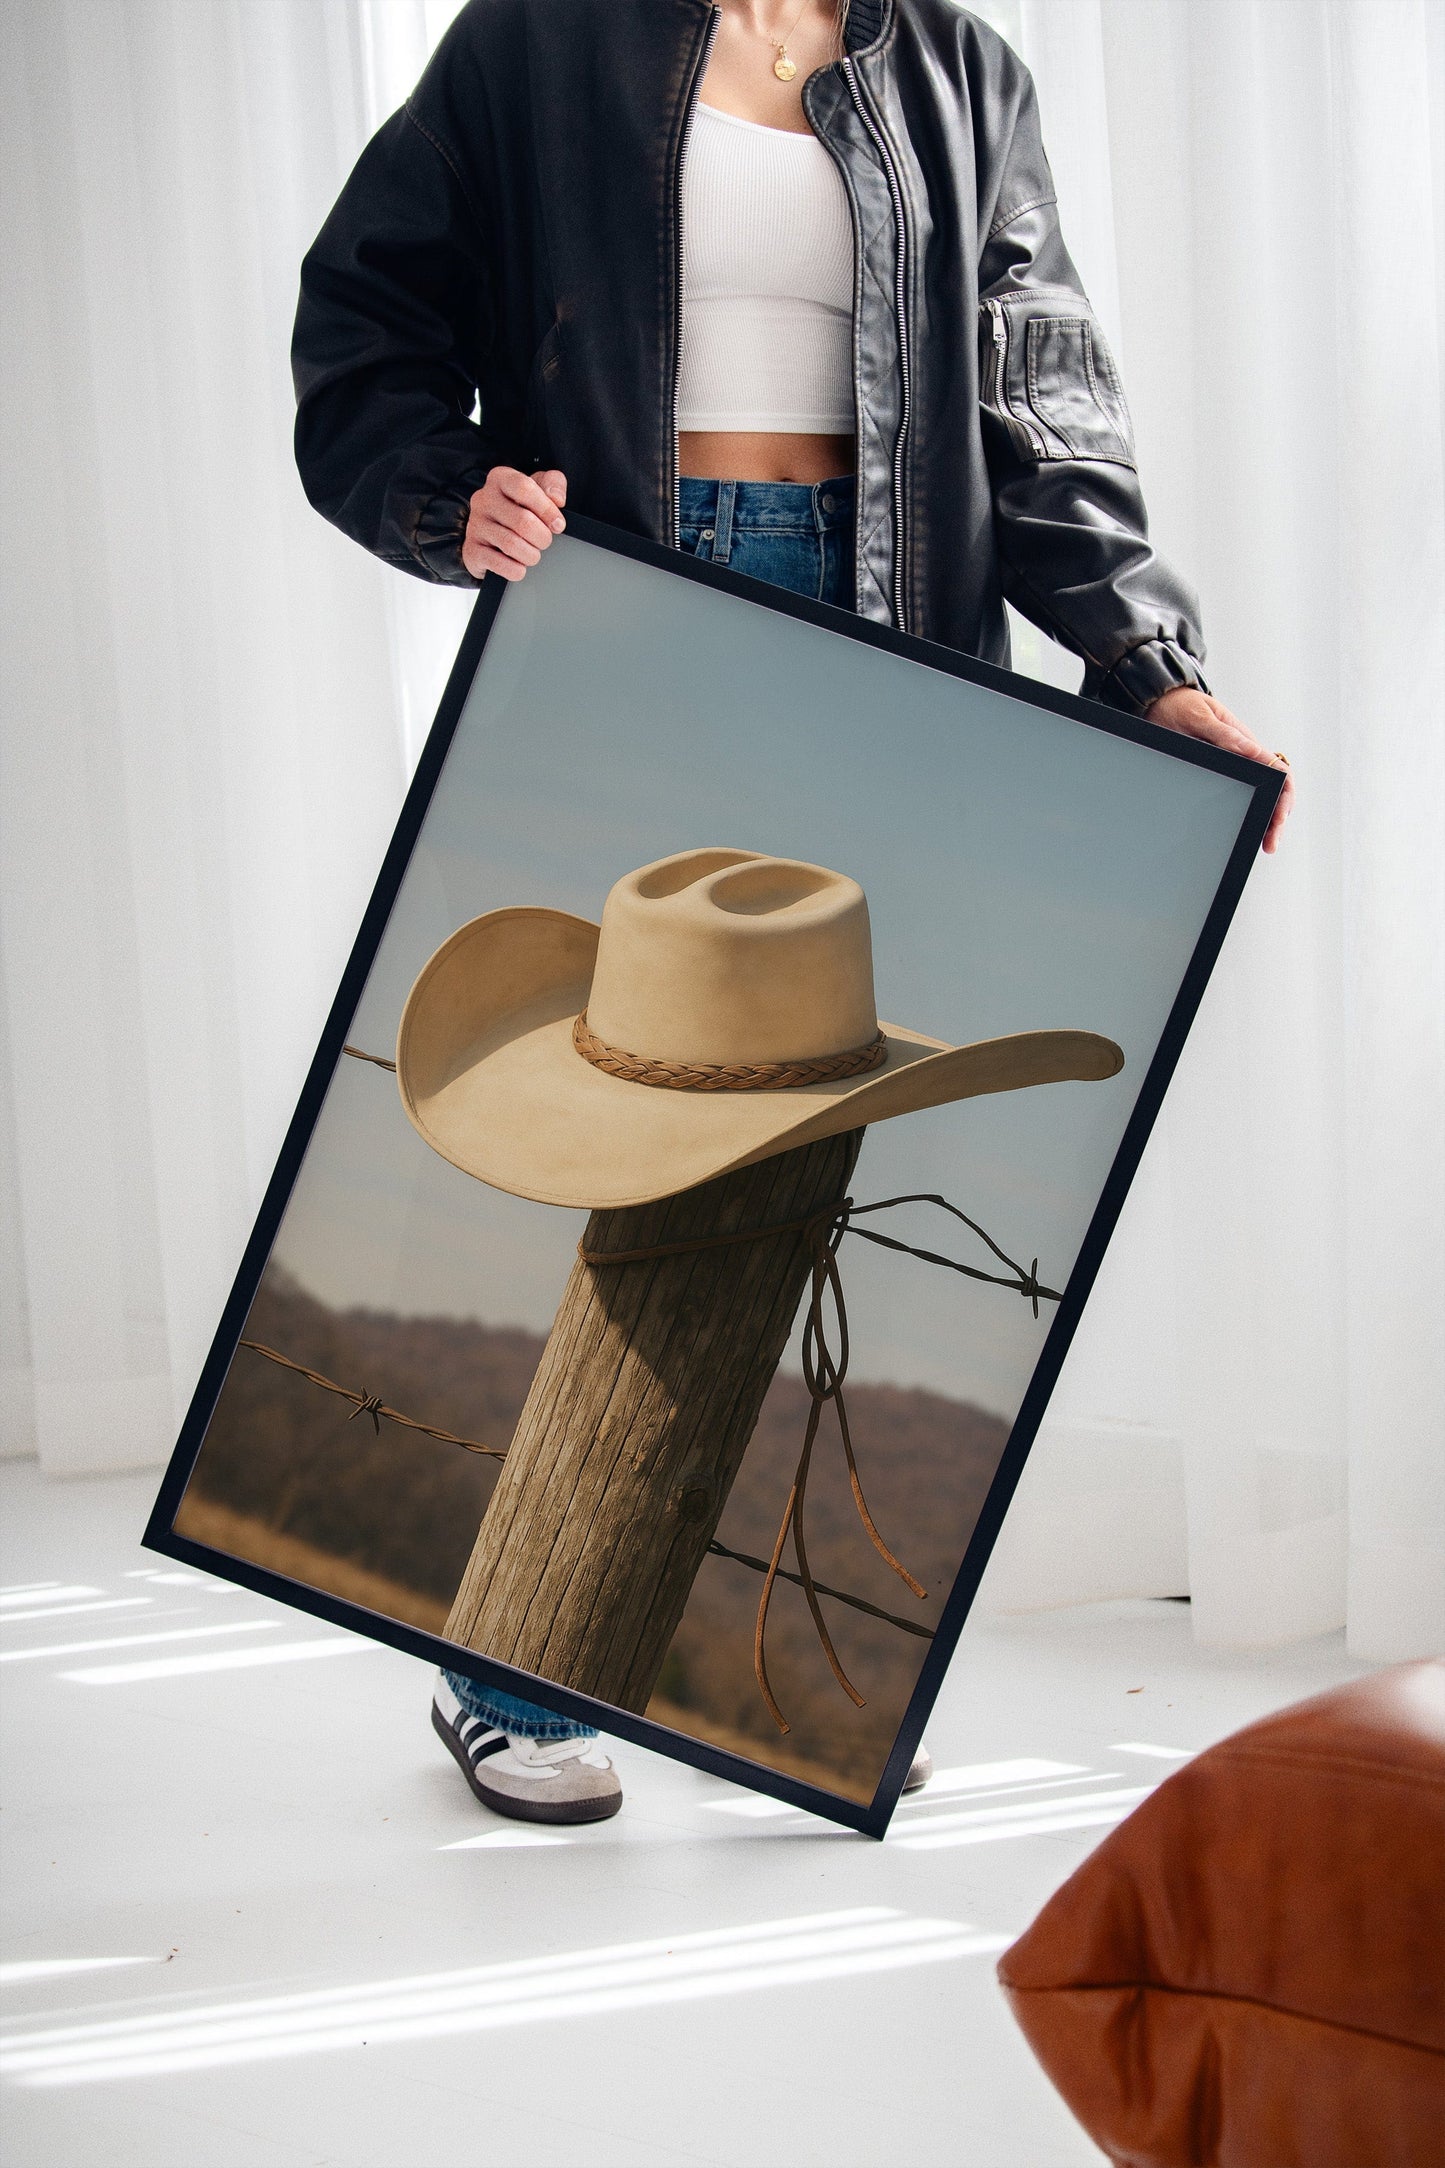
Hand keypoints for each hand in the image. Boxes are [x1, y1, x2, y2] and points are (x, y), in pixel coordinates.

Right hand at [462, 466, 566, 581]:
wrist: (489, 536)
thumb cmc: (518, 510)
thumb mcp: (538, 489)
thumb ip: (553, 484)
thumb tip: (557, 499)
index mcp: (500, 479)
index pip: (524, 488)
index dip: (547, 509)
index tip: (558, 524)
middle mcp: (483, 499)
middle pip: (523, 520)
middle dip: (542, 537)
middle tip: (544, 541)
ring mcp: (476, 525)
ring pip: (512, 544)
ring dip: (531, 555)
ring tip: (533, 554)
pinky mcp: (472, 550)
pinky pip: (500, 564)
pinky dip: (516, 570)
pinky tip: (519, 566)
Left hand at [1145, 686, 1294, 854]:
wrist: (1162, 703)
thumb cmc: (1182, 707)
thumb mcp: (1201, 718)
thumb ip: (1225, 736)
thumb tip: (1254, 751)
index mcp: (1247, 743)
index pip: (1279, 772)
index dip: (1283, 797)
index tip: (1278, 818)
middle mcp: (1246, 756)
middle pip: (1274, 790)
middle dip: (1276, 818)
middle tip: (1271, 844)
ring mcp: (1236, 766)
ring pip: (1260, 796)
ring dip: (1265, 820)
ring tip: (1264, 844)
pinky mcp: (1222, 773)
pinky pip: (1241, 795)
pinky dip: (1248, 814)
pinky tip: (1247, 832)